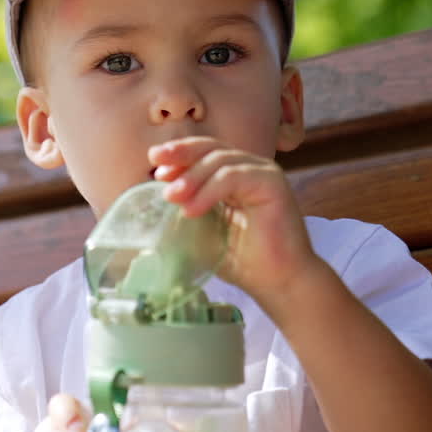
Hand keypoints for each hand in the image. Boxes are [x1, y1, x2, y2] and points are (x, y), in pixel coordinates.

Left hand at [150, 136, 322, 314]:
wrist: (279, 283)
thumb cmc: (245, 262)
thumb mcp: (205, 233)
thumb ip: (187, 213)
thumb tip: (153, 207)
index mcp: (234, 176)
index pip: (204, 154)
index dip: (179, 156)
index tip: (156, 168)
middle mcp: (250, 169)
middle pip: (211, 148)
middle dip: (181, 155)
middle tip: (158, 167)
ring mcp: (264, 173)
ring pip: (220, 161)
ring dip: (191, 177)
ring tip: (172, 198)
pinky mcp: (273, 183)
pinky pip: (234, 177)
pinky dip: (209, 190)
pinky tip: (192, 209)